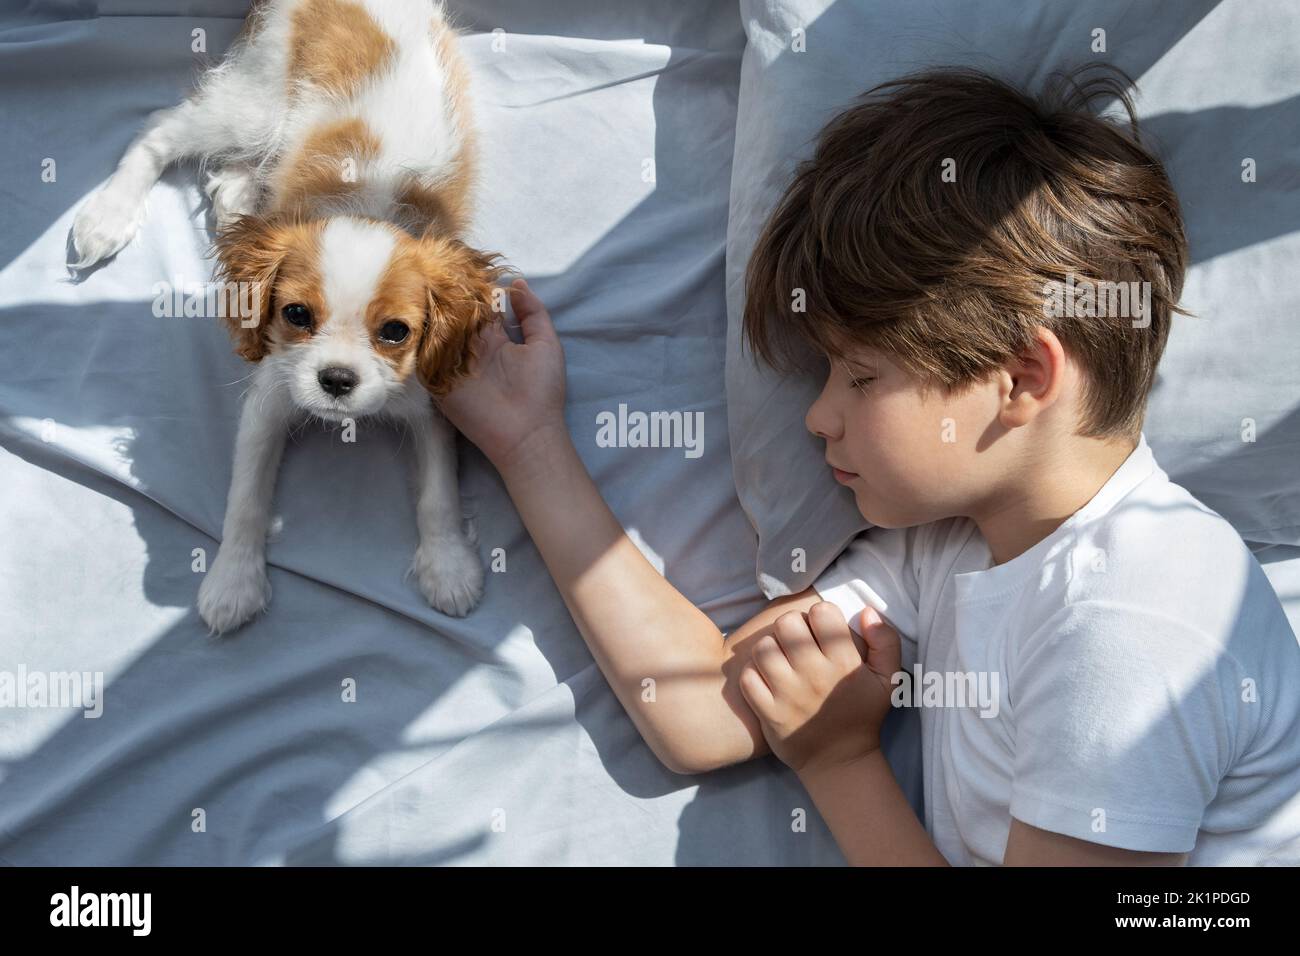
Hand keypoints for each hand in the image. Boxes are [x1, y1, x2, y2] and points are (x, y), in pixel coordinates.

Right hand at [434, 278, 566, 468]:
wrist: (527, 433)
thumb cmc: (542, 390)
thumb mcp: (546, 345)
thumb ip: (533, 313)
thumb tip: (517, 282)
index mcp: (494, 337)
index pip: (477, 305)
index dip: (470, 287)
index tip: (458, 264)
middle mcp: (470, 347)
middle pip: (452, 315)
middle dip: (444, 295)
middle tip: (430, 268)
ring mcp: (452, 363)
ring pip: (434, 331)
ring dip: (426, 312)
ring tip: (416, 285)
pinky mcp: (438, 381)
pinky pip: (423, 357)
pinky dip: (416, 339)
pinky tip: (409, 316)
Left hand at [738, 601, 900, 774]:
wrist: (839, 761)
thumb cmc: (863, 715)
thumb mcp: (889, 680)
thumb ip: (886, 641)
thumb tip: (867, 612)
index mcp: (843, 663)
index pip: (822, 613)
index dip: (820, 616)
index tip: (820, 631)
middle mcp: (814, 675)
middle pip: (787, 625)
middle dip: (791, 628)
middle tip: (797, 643)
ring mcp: (788, 695)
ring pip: (763, 648)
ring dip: (769, 649)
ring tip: (780, 659)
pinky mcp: (768, 712)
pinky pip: (748, 677)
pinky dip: (753, 674)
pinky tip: (766, 678)